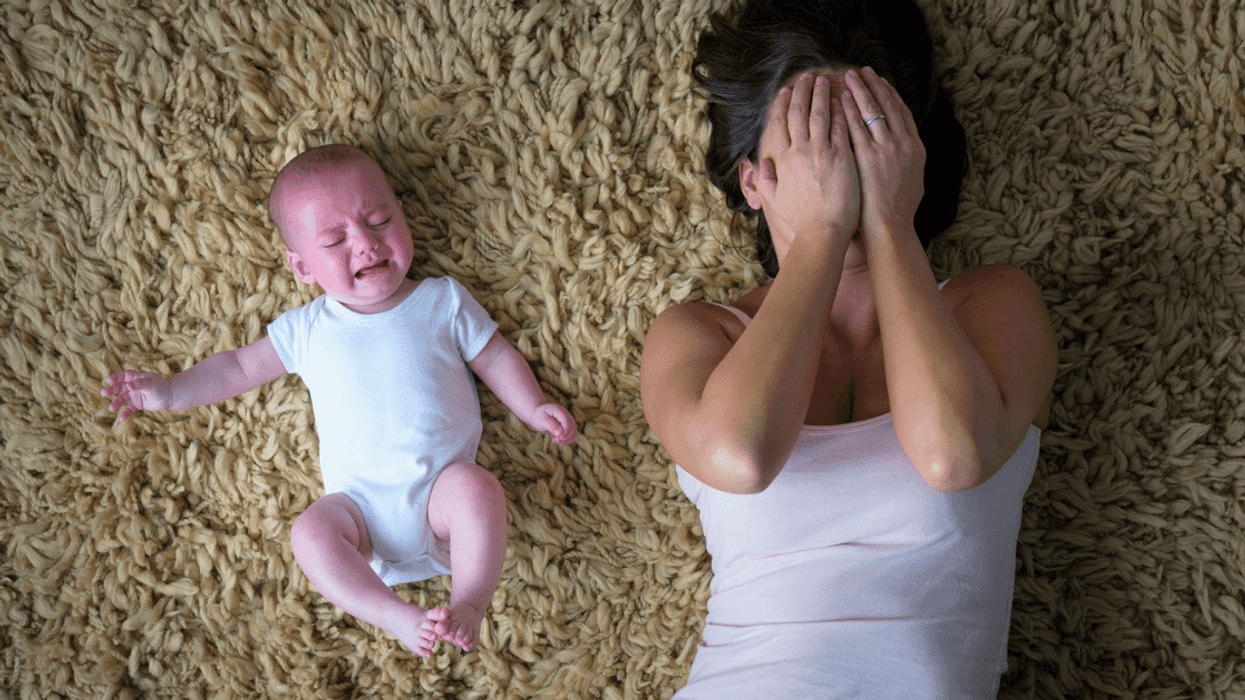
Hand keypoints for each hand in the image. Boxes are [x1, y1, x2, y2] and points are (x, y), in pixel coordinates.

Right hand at [101, 370, 171, 420]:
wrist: (170, 397)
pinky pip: (129, 409)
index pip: (124, 376)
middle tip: (103, 393)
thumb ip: (140, 384)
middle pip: (120, 387)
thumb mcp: (151, 384)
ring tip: (111, 408)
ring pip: (122, 399)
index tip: (109, 380)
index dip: (116, 378)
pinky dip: (125, 413)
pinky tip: (122, 419)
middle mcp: (133, 386)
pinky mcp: (137, 404)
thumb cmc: (161, 386)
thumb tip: (129, 386)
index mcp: (136, 377)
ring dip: (116, 403)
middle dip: (111, 390)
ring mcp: (134, 395)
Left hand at [529, 403, 575, 444]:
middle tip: (553, 440)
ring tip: (555, 441)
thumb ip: (550, 425)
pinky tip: (559, 441)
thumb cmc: (538, 416)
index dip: (564, 433)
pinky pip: (572, 435)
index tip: (555, 440)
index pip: (568, 423)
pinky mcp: (569, 426)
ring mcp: (569, 420)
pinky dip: (567, 440)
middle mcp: (567, 415)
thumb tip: (559, 433)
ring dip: (566, 440)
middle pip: (572, 428)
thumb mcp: (541, 419)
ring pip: (574, 432)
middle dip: (564, 438)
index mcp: (560, 411)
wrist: (538, 415)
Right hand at [753, 73, 859, 248]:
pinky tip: (844, 99)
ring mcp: (822, 152)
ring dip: (822, 95)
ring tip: (825, 81)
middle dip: (802, 92)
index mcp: (783, 160)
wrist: (822, 232)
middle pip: (800, 113)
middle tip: (807, 77)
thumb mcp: (775, 200)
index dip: (782, 104)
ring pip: (821, 114)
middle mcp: (801, 151)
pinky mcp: (842, 156)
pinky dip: (841, 111)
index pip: (780, 124)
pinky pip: (841, 126)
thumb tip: (760, 163)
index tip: (785, 91)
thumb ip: (765, 180)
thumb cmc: (800, 220)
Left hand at [841, 67, 926, 238]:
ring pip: (871, 111)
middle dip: (874, 85)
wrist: (890, 225)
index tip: (882, 82)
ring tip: (849, 77)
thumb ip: (909, 161)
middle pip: (887, 105)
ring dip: (860, 91)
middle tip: (863, 71)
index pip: (902, 112)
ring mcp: (884, 148)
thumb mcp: (914, 180)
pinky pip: (855, 127)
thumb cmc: (899, 210)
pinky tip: (839, 99)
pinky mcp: (866, 156)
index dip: (891, 95)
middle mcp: (902, 143)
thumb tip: (906, 151)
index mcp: (916, 147)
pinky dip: (848, 110)